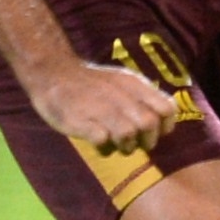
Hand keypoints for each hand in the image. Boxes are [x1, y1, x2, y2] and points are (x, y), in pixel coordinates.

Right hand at [29, 59, 177, 155]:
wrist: (53, 72)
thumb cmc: (92, 83)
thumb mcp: (123, 81)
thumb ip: (144, 98)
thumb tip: (162, 122)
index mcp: (134, 85)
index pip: (166, 108)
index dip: (166, 126)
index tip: (156, 132)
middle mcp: (120, 96)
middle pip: (149, 124)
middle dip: (146, 141)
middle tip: (134, 143)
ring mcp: (100, 108)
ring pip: (127, 135)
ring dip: (125, 147)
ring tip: (114, 144)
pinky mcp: (80, 121)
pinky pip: (101, 140)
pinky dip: (103, 147)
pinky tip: (98, 142)